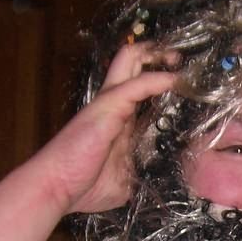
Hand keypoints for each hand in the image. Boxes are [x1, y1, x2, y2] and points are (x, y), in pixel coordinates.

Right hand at [36, 42, 177, 213]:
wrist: (57, 187)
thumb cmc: (84, 186)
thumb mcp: (125, 180)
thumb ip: (141, 173)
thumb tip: (159, 180)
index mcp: (119, 118)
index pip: (139, 86)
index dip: (159, 77)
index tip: (184, 82)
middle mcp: (113, 103)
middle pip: (131, 61)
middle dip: (157, 53)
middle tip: (179, 58)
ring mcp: (109, 102)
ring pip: (130, 60)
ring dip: (157, 55)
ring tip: (177, 58)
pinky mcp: (108, 106)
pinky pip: (137, 84)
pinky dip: (158, 79)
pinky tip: (174, 79)